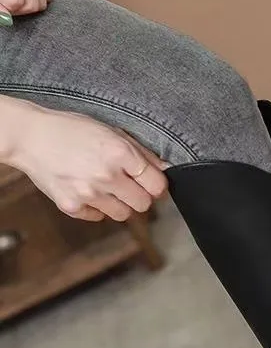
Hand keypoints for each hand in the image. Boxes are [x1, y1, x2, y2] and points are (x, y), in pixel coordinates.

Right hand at [6, 101, 169, 221]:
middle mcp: (106, 175)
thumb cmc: (70, 130)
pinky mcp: (72, 206)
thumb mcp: (111, 131)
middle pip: (144, 204)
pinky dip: (97, 208)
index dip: (156, 185)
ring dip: (119, 203)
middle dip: (139, 195)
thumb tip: (165, 170)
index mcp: (119, 153)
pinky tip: (87, 190)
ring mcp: (88, 193)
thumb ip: (141, 153)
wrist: (28, 136)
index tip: (150, 183)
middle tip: (127, 185)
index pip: (157, 185)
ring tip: (106, 187)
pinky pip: (99, 217)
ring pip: (124, 214)